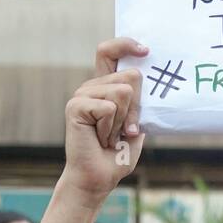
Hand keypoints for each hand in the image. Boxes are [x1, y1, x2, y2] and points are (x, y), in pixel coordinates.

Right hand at [63, 38, 147, 199]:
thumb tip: (143, 77)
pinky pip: (109, 108)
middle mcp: (92, 86)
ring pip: (123, 92)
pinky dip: (111, 128)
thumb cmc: (117, 153)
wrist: (99, 177)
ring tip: (110, 135)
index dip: (127, 44)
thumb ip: (139, 102)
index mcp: (105, 86)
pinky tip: (101, 139)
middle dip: (137, 107)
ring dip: (124, 120)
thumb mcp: (136, 125)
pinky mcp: (76, 106)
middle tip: (125, 129)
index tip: (146, 51)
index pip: (110, 52)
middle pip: (131, 76)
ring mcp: (82, 94)